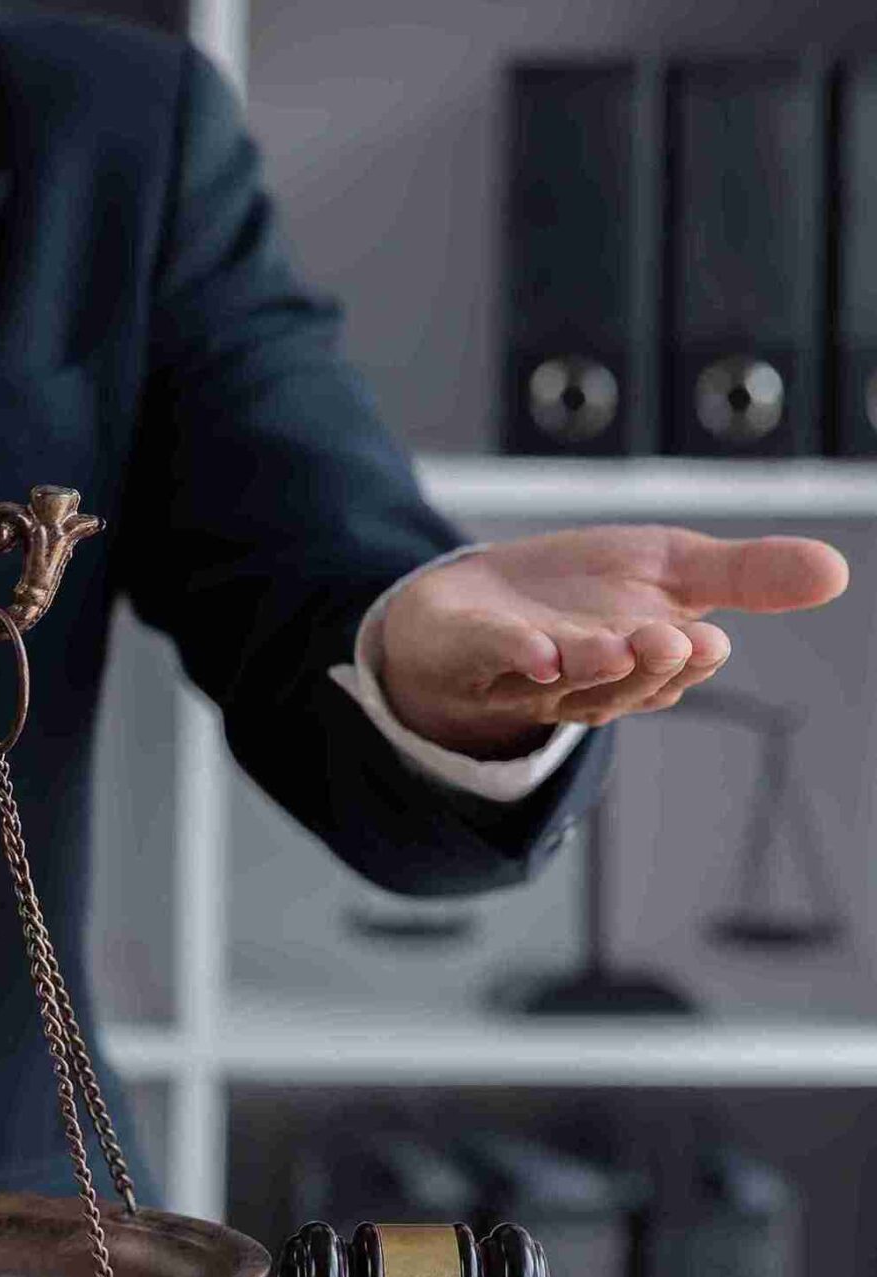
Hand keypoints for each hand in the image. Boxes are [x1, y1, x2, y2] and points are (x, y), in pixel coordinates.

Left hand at [375, 526, 848, 758]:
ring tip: (614, 645)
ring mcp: (515, 674)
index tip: (710, 644)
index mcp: (637, 665)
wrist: (464, 605)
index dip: (688, 663)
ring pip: (558, 682)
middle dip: (647, 665)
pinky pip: (488, 659)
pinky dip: (511, 653)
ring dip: (588, 664)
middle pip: (620, 684)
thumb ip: (744, 576)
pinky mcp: (461, 650)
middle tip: (673, 642)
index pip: (671, 673)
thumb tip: (836, 572)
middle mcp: (580, 681)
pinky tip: (534, 649)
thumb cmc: (575, 597)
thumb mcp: (668, 571)